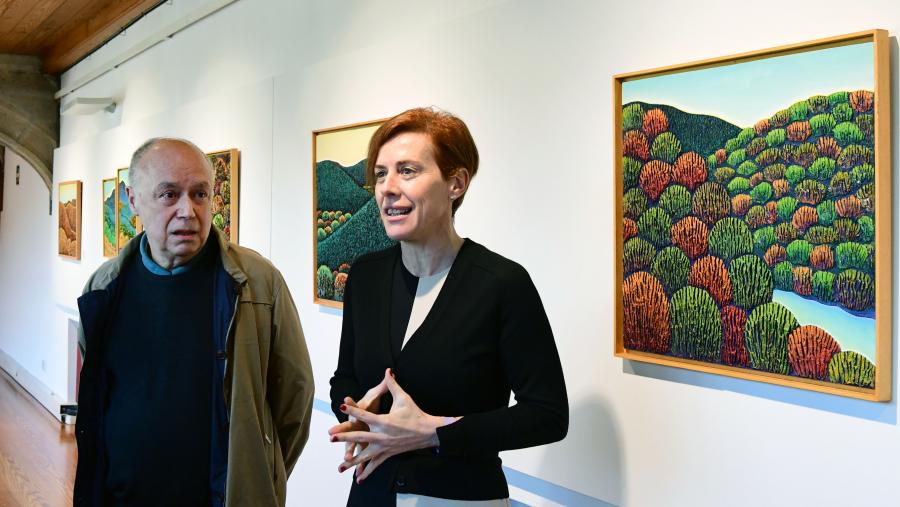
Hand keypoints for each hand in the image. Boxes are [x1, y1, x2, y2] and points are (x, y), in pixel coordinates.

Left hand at [330, 368, 458, 481]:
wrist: (428, 432)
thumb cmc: (415, 414)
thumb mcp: (404, 398)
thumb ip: (392, 385)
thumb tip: (388, 370)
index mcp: (384, 421)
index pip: (365, 413)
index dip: (353, 408)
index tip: (342, 405)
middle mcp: (382, 435)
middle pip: (360, 436)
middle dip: (344, 437)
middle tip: (331, 437)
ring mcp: (385, 447)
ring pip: (365, 455)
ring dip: (352, 461)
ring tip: (340, 466)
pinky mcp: (388, 454)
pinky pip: (375, 464)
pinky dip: (367, 471)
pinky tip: (358, 479)